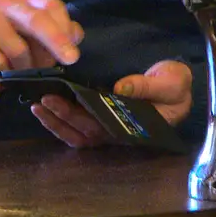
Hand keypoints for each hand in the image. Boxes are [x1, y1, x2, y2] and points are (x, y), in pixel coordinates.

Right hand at [0, 0, 82, 71]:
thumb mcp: (37, 39)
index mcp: (26, 0)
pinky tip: (2, 73)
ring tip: (21, 72)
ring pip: (19, 48)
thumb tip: (75, 34)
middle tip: (70, 59)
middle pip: (36, 20)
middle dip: (55, 41)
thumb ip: (59, 34)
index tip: (73, 53)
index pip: (51, 6)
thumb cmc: (9, 46)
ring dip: (26, 67)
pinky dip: (5, 73)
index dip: (65, 29)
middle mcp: (5, 2)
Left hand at [32, 60, 193, 148]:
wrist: (177, 84)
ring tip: (38, 106)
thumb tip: (120, 87)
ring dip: (56, 122)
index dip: (80, 118)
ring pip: (78, 135)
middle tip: (44, 99)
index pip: (104, 128)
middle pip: (86, 131)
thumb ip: (148, 86)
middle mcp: (119, 134)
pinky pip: (78, 130)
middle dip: (62, 116)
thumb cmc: (176, 85)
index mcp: (136, 127)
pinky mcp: (102, 122)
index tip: (62, 102)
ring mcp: (109, 130)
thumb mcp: (172, 82)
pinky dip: (60, 123)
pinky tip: (46, 110)